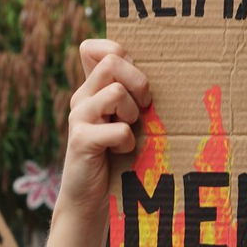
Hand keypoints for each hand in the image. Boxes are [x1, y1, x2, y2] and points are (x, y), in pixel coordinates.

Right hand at [59, 40, 152, 213]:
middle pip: (112, 61)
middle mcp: (81, 97)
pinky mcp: (81, 140)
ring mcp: (78, 117)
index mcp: (92, 88)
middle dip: (138, 82)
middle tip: (143, 107)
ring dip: (132, 113)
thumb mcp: (125, 119)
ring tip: (129, 130)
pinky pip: (118, 129)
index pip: (93, 47)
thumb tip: (168, 70)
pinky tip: (121, 151)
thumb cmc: (117, 157)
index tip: (133, 80)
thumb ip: (133, 95)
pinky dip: (127, 141)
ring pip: (116, 91)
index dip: (118, 53)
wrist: (90, 199)